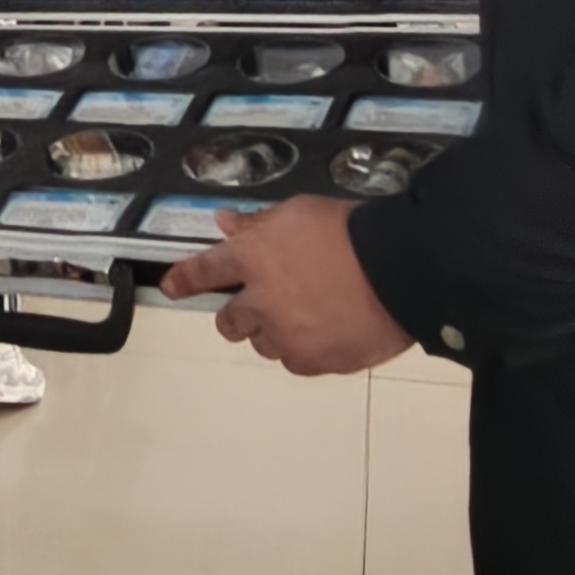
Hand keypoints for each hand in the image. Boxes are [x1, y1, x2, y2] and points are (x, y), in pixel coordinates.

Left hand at [160, 195, 418, 374]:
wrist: (403, 270)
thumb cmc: (351, 231)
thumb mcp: (301, 212)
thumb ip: (260, 224)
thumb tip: (228, 224)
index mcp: (252, 258)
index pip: (203, 271)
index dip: (184, 280)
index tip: (172, 287)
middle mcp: (260, 302)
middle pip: (229, 322)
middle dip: (241, 313)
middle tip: (267, 303)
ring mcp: (286, 337)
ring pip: (264, 344)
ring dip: (276, 332)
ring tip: (312, 313)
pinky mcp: (314, 362)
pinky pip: (297, 361)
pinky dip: (306, 349)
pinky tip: (330, 331)